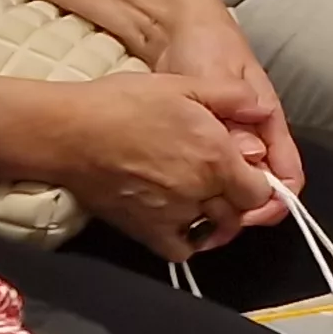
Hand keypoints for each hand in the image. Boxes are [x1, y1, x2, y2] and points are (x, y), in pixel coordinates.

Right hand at [19, 73, 287, 260]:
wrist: (71, 132)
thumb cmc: (125, 103)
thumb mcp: (184, 83)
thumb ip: (231, 96)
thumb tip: (261, 108)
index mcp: (216, 158)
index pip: (261, 191)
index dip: (261, 183)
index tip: (248, 171)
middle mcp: (200, 192)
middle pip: (239, 213)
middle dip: (239, 199)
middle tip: (224, 180)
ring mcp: (173, 216)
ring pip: (213, 230)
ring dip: (215, 217)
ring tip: (202, 196)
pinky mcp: (145, 231)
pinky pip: (181, 250)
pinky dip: (187, 240)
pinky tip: (181, 219)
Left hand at [148, 0, 303, 199]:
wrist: (176, 28)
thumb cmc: (206, 45)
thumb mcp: (219, 77)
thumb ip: (234, 114)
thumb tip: (250, 155)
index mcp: (268, 121)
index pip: (289, 174)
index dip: (276, 201)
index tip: (250, 213)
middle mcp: (254, 137)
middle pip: (263, 189)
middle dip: (244, 210)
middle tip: (213, 222)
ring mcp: (230, 141)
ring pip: (236, 187)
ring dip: (222, 206)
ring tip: (194, 217)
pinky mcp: (205, 144)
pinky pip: (212, 178)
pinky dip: (202, 193)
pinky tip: (181, 200)